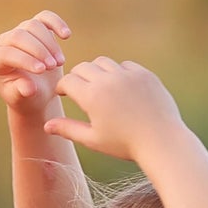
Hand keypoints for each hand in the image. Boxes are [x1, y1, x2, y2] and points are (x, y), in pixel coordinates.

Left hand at [0, 9, 71, 115]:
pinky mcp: (36, 27)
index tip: (42, 70)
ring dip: (49, 43)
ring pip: (33, 26)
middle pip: (19, 36)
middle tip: (52, 67)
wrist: (38, 93)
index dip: (24, 59)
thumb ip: (22, 93)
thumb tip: (28, 88)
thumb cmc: (26, 99)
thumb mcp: (22, 100)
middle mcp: (3, 42)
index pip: (6, 53)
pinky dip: (56, 23)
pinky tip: (66, 35)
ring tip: (59, 63)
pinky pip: (45, 17)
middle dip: (38, 50)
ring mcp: (20, 32)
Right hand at [43, 58, 184, 163]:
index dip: (62, 87)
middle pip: (83, 68)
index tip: (62, 94)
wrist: (161, 141)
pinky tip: (119, 86)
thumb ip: (69, 129)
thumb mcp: (94, 139)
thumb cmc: (125, 145)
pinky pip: (124, 66)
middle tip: (77, 89)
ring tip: (98, 86)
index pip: (68, 81)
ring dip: (96, 72)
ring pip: (103, 62)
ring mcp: (127, 74)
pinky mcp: (143, 73)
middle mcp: (107, 80)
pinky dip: (118, 73)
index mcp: (92, 96)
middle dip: (77, 77)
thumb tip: (46, 126)